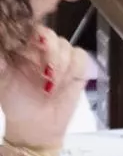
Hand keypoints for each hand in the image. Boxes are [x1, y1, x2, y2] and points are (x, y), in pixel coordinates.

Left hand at [0, 27, 86, 149]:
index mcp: (21, 50)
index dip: (35, 36)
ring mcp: (61, 57)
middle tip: (46, 73)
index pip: (29, 29)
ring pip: (67, 46)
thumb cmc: (16, 104)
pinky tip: (66, 82)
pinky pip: (81, 56)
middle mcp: (41, 49)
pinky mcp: (78, 67)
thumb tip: (0, 51)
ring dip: (62, 66)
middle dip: (50, 53)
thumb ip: (2, 64)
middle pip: (51, 35)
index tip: (36, 47)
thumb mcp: (2, 83)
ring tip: (52, 85)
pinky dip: (75, 69)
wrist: (38, 126)